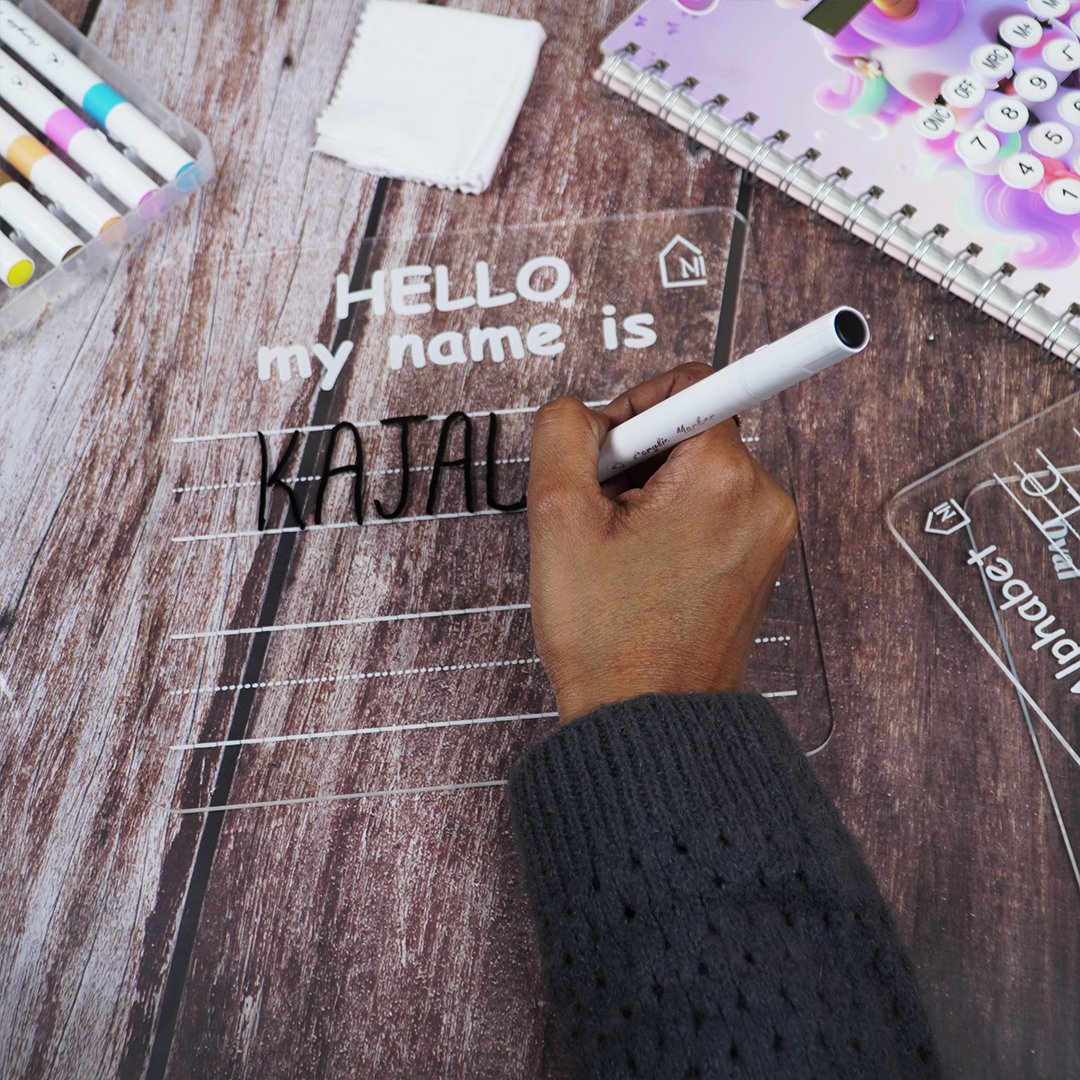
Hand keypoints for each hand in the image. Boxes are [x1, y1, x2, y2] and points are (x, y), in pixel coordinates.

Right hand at [527, 363, 797, 721]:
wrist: (649, 720)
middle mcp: (762, 498)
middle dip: (638, 458)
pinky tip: (645, 564)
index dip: (631, 408)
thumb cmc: (611, 638)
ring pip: (700, 470)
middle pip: (692, 428)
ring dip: (653, 491)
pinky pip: (715, 507)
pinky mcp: (761, 559)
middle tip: (604, 514)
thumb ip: (563, 433)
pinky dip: (676, 519)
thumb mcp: (558, 519)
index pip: (688, 384)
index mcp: (722, 477)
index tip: (610, 450)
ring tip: (622, 549)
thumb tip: (582, 409)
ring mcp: (768, 532)